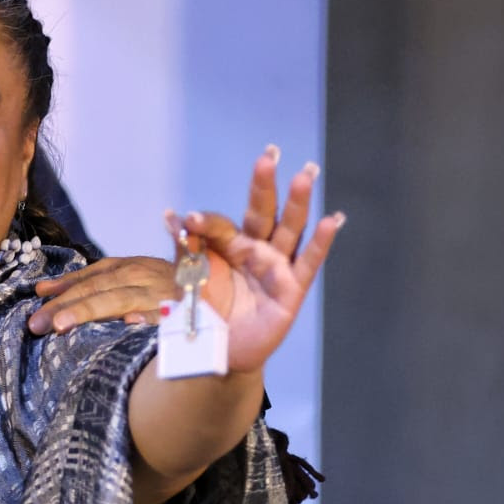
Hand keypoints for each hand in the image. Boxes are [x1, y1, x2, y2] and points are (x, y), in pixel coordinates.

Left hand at [29, 256, 180, 333]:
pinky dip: (146, 320)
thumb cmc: (162, 289)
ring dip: (90, 311)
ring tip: (62, 325)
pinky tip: (128, 324)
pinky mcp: (181, 314)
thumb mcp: (128, 279)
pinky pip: (161, 319)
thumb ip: (89, 284)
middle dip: (65, 306)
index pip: (91, 277)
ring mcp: (161, 295)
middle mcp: (142, 276)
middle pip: (98, 289)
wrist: (215, 292)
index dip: (63, 286)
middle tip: (36, 323)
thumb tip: (41, 290)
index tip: (37, 296)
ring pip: (120, 301)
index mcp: (129, 268)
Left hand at [169, 147, 343, 372]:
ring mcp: (276, 267)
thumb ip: (185, 248)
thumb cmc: (206, 311)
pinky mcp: (292, 289)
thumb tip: (171, 215)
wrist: (217, 349)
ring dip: (297, 202)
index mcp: (229, 244)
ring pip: (289, 228)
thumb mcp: (189, 278)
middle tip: (269, 154)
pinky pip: (309, 262)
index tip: (187, 220)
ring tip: (305, 174)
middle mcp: (256, 249)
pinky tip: (332, 219)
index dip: (204, 222)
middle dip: (265, 184)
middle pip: (262, 211)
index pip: (220, 224)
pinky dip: (321, 241)